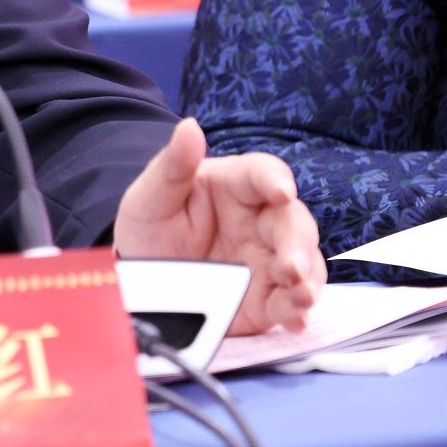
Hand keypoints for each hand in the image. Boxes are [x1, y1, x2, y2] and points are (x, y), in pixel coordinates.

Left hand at [113, 117, 325, 335]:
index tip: (280, 190)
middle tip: (290, 266)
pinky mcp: (267, 299)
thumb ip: (172, 165)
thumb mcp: (150, 197)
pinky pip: (289, 304)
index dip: (275, 180)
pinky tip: (296, 319)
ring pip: (305, 263)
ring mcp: (267, 260)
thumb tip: (189, 126)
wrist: (139, 280)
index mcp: (235, 186)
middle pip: (293, 223)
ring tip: (301, 295)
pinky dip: (297, 312)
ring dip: (307, 279)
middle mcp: (260, 221)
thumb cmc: (150, 227)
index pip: (263, 174)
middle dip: (298, 244)